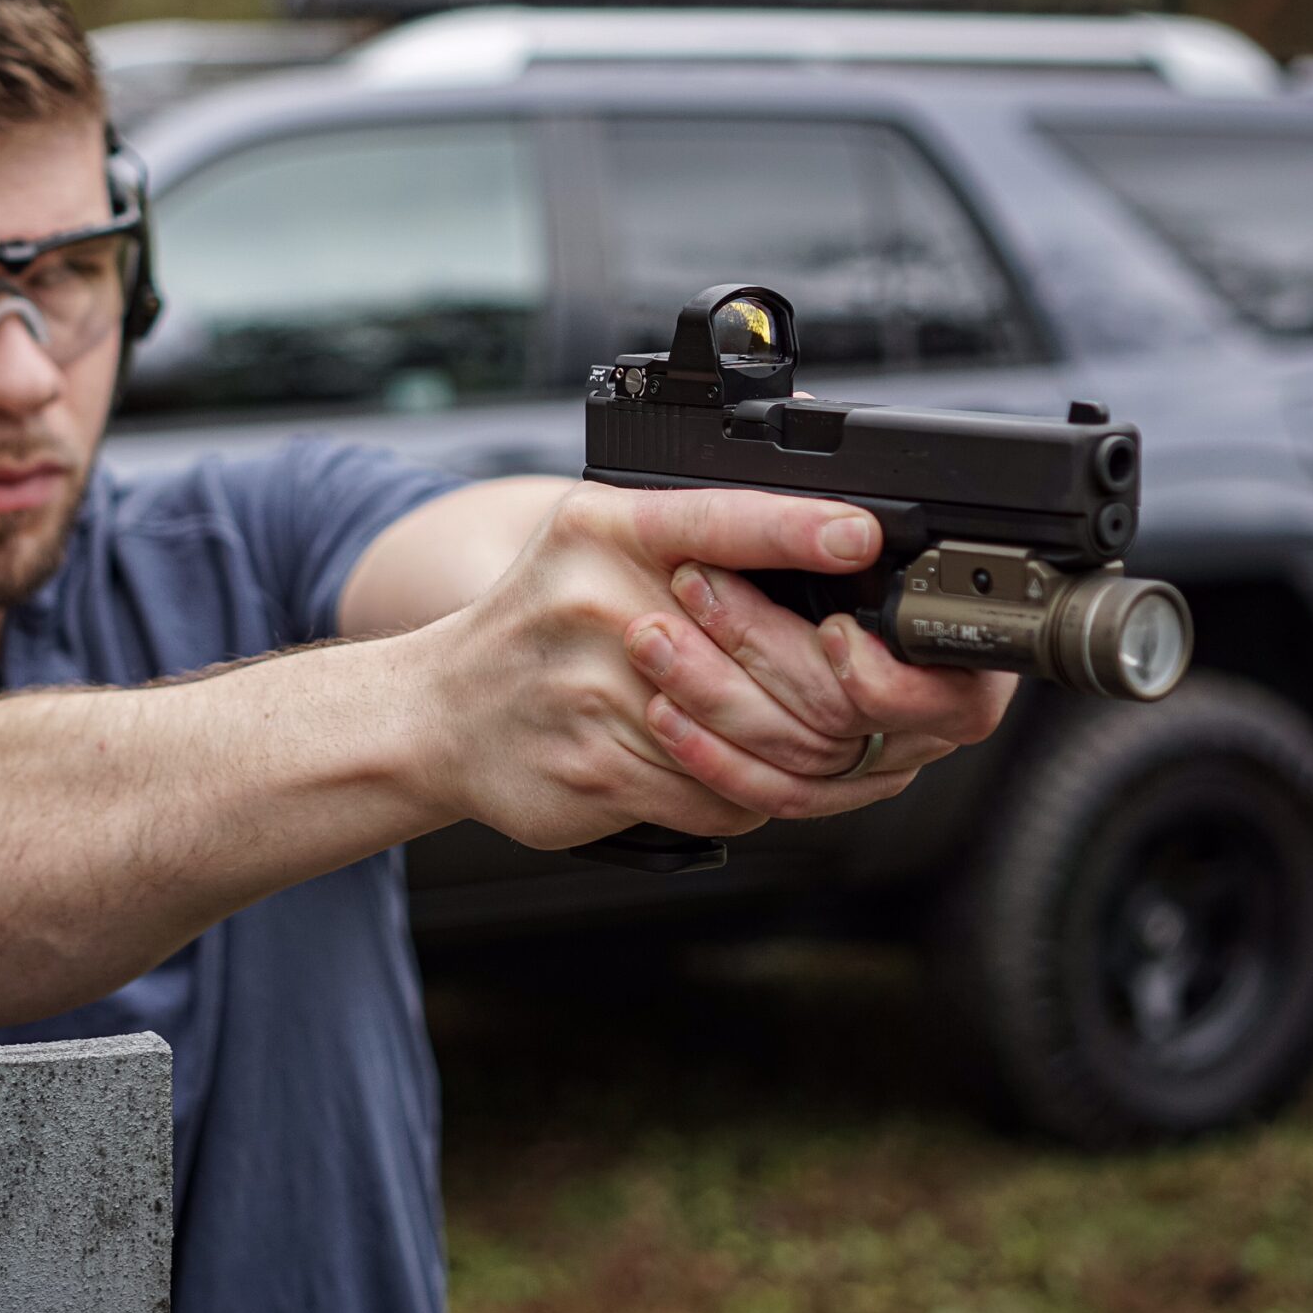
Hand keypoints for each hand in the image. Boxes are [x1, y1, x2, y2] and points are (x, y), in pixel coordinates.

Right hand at [413, 483, 1013, 850]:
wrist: (437, 714)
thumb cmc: (539, 624)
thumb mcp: (596, 546)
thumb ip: (692, 537)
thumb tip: (827, 544)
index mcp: (602, 531)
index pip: (717, 519)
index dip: (798, 528)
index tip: (862, 535)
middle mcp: (594, 601)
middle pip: (754, 650)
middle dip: (829, 681)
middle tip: (875, 687)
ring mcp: (590, 689)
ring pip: (744, 735)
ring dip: (799, 754)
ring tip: (834, 749)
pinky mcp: (593, 767)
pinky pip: (710, 793)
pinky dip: (748, 794)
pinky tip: (752, 780)